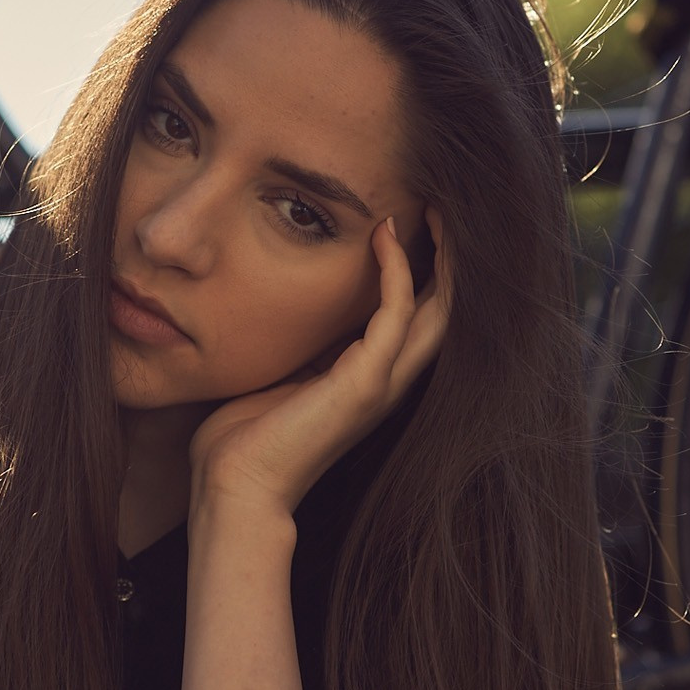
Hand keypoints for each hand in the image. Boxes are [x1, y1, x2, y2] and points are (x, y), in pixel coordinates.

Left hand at [189, 208, 448, 516]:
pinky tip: (384, 234)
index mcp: (371, 379)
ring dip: (444, 255)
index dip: (430, 268)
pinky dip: (396, 269)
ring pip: (440, 308)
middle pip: (448, 308)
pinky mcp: (365, 382)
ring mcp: (382, 383)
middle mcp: (390, 381)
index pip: (420, 315)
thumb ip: (302, 346)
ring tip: (439, 206)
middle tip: (447, 201)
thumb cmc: (245, 439)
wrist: (236, 489)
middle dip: (454, 255)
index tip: (417, 217)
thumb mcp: (281, 375)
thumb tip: (289, 306)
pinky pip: (396, 313)